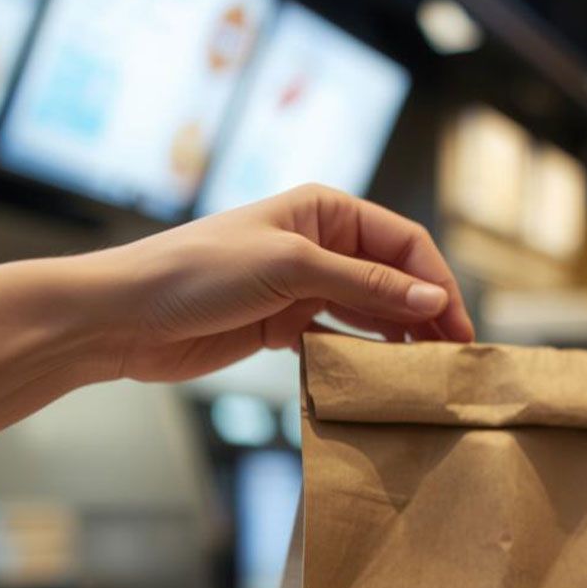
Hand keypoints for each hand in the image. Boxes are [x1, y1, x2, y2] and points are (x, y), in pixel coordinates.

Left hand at [63, 184, 474, 383]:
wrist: (127, 316)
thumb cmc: (199, 273)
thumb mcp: (289, 268)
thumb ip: (362, 284)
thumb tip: (431, 298)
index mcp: (324, 211)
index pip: (403, 242)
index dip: (436, 282)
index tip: (459, 328)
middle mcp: (320, 244)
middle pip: (394, 278)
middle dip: (427, 314)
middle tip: (455, 360)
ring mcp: (303, 287)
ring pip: (372, 312)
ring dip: (401, 339)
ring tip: (428, 374)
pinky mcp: (285, 327)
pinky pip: (341, 340)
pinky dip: (365, 356)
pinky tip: (385, 376)